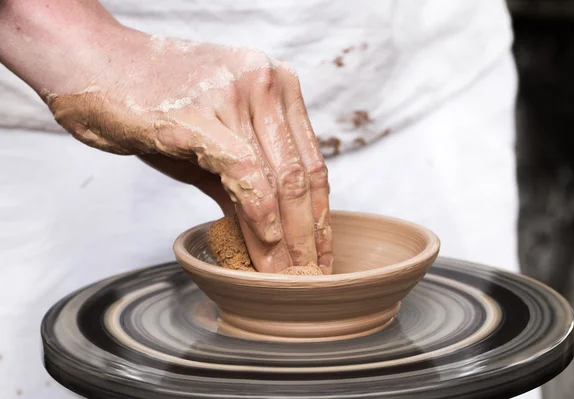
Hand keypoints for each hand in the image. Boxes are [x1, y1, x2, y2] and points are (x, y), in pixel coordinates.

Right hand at [42, 26, 332, 273]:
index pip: (311, 162)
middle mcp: (264, 82)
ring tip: (285, 275)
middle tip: (308, 275)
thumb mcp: (213, 138)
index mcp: (276, 84)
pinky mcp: (197, 113)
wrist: (92, 63)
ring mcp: (234, 93)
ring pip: (276, 178)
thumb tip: (267, 232)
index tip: (320, 252)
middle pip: (300, 175)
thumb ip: (243, 180)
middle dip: (307, 235)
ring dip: (284, 237)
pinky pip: (242, 169)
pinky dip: (258, 211)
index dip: (320, 216)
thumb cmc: (152, 100)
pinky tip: (264, 244)